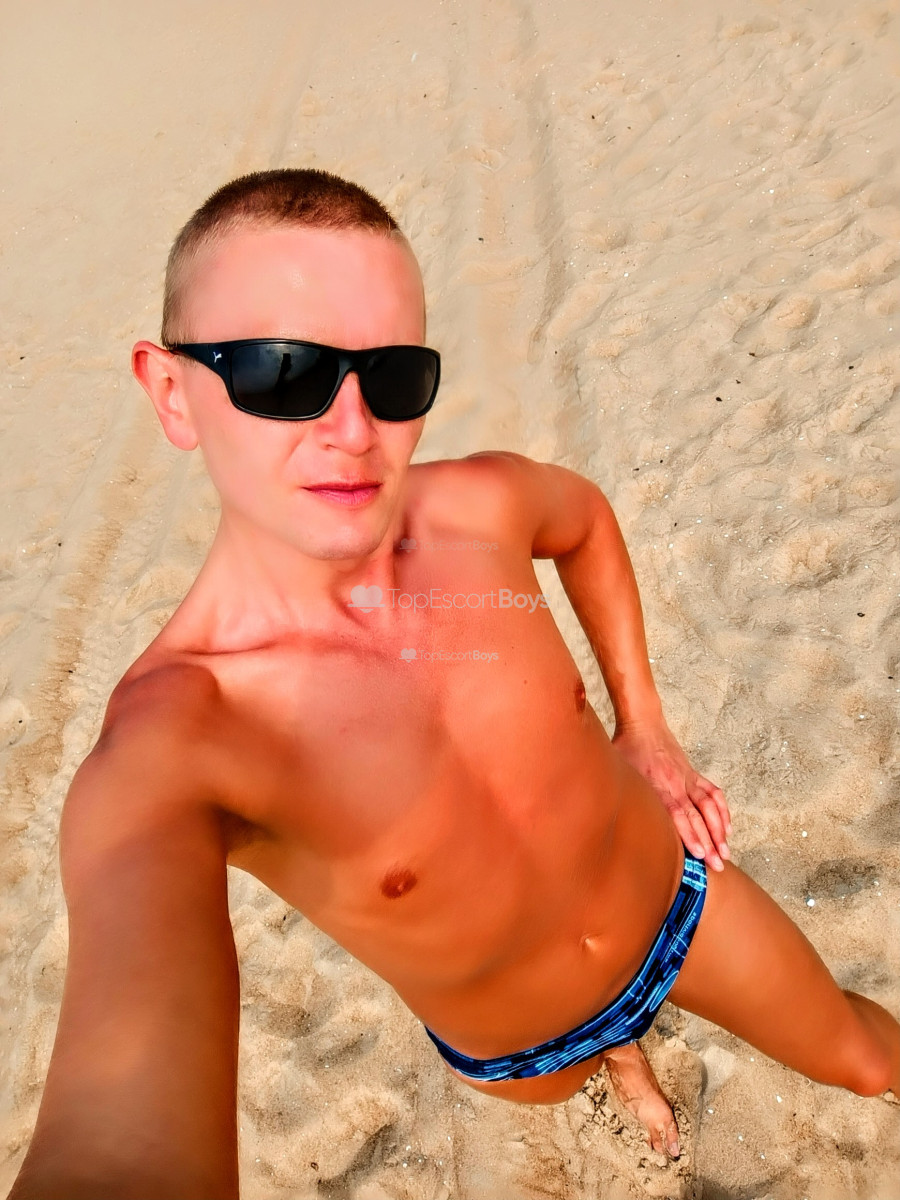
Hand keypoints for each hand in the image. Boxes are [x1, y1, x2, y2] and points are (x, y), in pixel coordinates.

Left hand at [612, 718, 731, 870]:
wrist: (643, 724)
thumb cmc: (627, 749)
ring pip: (709, 806)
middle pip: (697, 816)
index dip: (691, 834)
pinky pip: (713, 793)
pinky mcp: (693, 774)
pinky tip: (727, 826)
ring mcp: (688, 779)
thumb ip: (622, 795)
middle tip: (718, 864)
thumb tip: (608, 820)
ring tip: (726, 851)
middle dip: (710, 841)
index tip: (701, 853)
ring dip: (720, 829)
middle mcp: (677, 785)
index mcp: (659, 787)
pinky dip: (722, 810)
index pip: (679, 815)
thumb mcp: (620, 772)